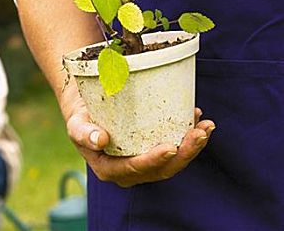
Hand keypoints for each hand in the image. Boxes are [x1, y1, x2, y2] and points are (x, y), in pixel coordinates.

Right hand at [60, 83, 215, 187]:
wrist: (86, 113)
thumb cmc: (81, 119)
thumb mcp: (76, 125)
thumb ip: (84, 133)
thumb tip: (100, 140)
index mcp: (110, 169)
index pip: (136, 168)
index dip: (154, 160)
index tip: (170, 146)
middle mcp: (130, 171)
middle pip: (162, 168)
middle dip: (184, 153)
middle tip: (199, 134)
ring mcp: (144, 163)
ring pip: (173, 161)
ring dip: (192, 146)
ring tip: (206, 126)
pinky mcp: (153, 151)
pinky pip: (175, 149)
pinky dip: (188, 136)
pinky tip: (197, 118)